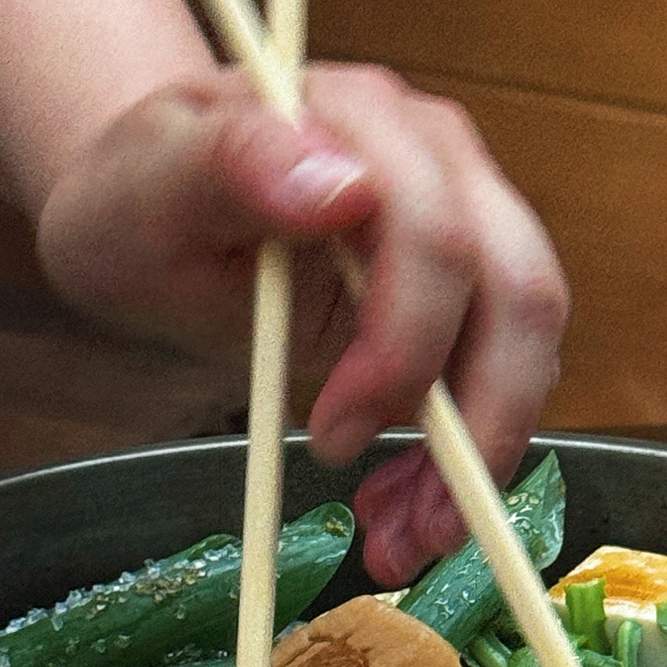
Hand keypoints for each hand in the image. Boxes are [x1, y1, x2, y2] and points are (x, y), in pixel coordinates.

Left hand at [36, 65, 569, 584]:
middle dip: (476, 429)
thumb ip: (234, 167)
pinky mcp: (467, 287)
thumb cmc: (142, 194)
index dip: (403, 349)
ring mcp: (466, 218)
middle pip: (518, 292)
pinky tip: (401, 509)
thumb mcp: (151, 184)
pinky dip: (461, 459)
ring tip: (400, 544)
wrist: (156, 205)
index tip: (329, 440)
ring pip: (524, 345)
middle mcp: (440, 160)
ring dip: (481, 461)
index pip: (435, 234)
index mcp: (364, 121)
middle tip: (402, 532)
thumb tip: (346, 186)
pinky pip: (499, 376)